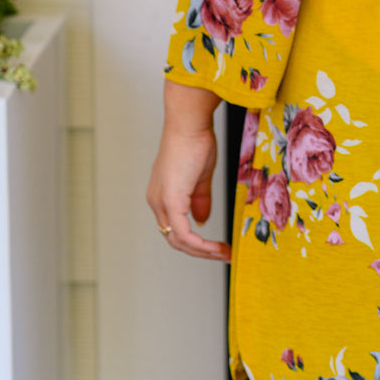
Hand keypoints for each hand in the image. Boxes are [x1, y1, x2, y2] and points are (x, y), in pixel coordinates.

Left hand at [145, 79, 231, 260]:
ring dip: (202, 251)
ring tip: (223, 254)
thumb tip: (201, 220)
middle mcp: (156, 202)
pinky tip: (214, 247)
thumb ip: (199, 199)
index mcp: (161, 196)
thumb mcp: (200, 176)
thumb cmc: (195, 141)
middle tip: (223, 255)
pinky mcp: (171, 200)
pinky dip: (199, 244)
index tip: (217, 246)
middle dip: (200, 252)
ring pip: (178, 240)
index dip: (196, 242)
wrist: (190, 124)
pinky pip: (182, 233)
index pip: (175, 229)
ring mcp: (161, 202)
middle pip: (175, 239)